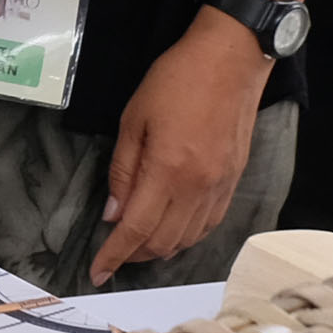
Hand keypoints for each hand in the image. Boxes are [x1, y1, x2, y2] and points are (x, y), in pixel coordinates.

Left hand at [87, 13, 269, 284]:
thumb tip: (113, 212)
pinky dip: (187, 236)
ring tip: (139, 245)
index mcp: (168, 170)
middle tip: (114, 252)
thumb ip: (123, 169)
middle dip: (134, 255)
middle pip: (163, 242)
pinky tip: (173, 230)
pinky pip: (208, 224)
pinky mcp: (234, 180)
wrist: (230, 59)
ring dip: (160, 249)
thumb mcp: (134, 118)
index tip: (98, 273)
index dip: (114, 255)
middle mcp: (197, 187)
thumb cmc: (177, 80)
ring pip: (187, 239)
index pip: (136, 229)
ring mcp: (220, 186)